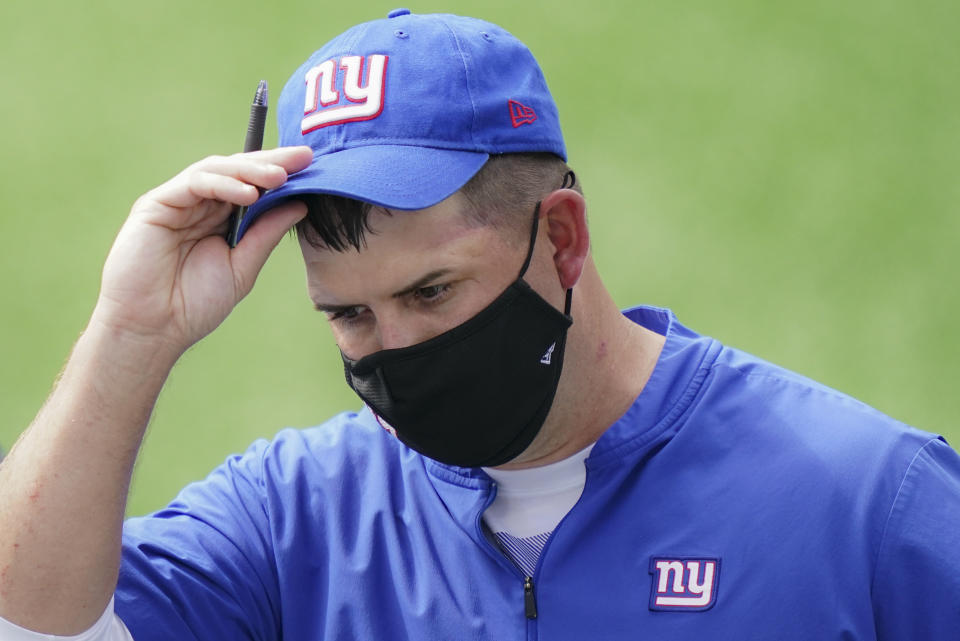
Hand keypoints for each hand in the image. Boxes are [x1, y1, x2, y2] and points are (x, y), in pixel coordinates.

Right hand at [92, 146, 312, 354]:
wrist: (153, 328)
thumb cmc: (194, 304)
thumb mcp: (243, 266)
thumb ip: (266, 234)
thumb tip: (300, 204)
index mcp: (220, 219)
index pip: (252, 185)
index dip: (280, 173)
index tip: (312, 165)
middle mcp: (199, 205)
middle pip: (237, 170)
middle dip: (271, 162)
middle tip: (303, 157)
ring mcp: (178, 202)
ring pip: (216, 170)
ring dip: (250, 170)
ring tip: (280, 177)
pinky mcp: (156, 204)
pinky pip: (193, 183)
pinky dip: (222, 184)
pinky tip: (248, 194)